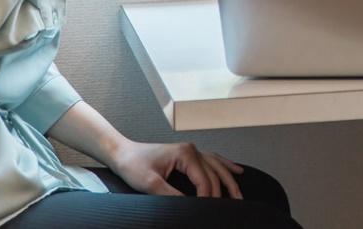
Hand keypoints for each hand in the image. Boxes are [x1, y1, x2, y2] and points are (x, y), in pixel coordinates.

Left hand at [108, 139, 243, 198]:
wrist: (122, 152)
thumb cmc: (133, 164)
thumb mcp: (149, 183)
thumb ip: (171, 195)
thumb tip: (188, 206)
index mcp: (185, 154)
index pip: (204, 180)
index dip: (209, 198)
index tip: (208, 211)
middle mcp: (192, 150)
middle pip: (215, 174)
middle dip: (225, 191)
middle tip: (234, 206)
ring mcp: (191, 151)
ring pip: (218, 166)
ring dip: (230, 180)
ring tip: (240, 194)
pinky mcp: (188, 154)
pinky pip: (213, 160)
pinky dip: (225, 166)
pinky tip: (236, 170)